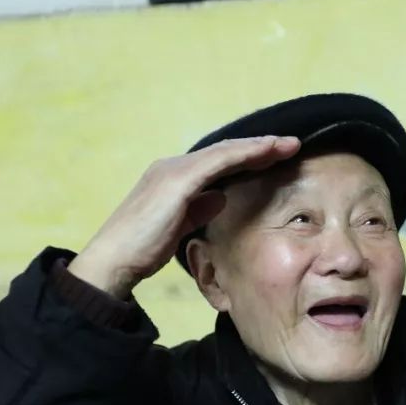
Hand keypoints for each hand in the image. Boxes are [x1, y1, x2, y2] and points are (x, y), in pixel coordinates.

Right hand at [69, 136, 299, 296]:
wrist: (114, 259)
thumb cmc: (142, 250)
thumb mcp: (178, 227)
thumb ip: (198, 210)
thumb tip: (221, 198)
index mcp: (173, 178)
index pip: (218, 162)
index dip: (249, 158)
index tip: (277, 159)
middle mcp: (173, 167)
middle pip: (225, 152)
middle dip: (260, 148)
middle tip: (291, 145)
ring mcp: (174, 170)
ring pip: (225, 151)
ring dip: (259, 147)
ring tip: (287, 145)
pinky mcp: (177, 180)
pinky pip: (218, 161)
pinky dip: (244, 155)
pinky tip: (265, 152)